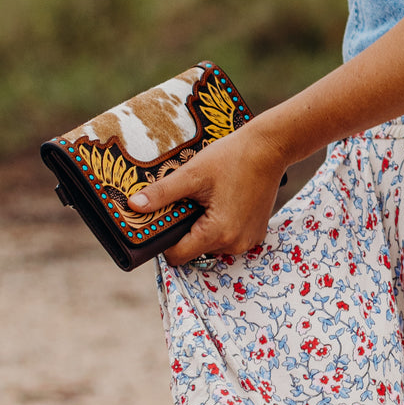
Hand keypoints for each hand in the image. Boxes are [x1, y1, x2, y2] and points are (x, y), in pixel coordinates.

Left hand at [128, 121, 287, 265]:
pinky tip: (222, 201)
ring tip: (207, 199)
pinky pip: (228, 237)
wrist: (269, 148)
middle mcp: (235, 244)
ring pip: (211, 244)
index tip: (166, 218)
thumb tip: (134, 205)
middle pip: (195, 249)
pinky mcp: (256, 232)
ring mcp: (248, 240)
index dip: (165, 240)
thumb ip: (162, 193)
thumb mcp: (192, 174)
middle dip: (186, 229)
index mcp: (218, 233)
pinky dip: (220, 224)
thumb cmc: (232, 158)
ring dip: (203, 227)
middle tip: (188, 201)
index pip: (178, 256)